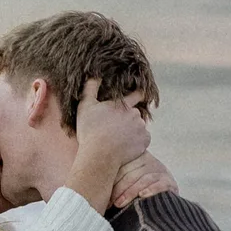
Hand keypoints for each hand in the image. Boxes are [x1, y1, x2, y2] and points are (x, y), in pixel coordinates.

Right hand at [62, 81, 150, 212]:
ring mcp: (141, 128)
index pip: (138, 94)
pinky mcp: (144, 142)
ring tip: (119, 139)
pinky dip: (137, 143)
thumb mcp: (86, 106)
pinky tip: (126, 146)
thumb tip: (95, 75)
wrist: (99, 155)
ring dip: (133, 131)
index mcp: (123, 105)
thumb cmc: (90, 131)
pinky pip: (143, 140)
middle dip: (129, 119)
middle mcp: (135, 114)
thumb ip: (90, 88)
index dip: (140, 93)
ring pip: (139, 127)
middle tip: (116, 128)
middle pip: (136, 114)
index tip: (142, 94)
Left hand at [108, 152, 177, 207]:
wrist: (155, 213)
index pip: (122, 164)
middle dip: (118, 188)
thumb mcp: (116, 186)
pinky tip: (143, 196)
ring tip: (119, 204)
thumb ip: (106, 178)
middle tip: (108, 202)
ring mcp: (160, 170)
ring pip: (144, 178)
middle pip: (132, 172)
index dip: (111, 179)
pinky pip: (161, 184)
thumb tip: (81, 181)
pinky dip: (152, 189)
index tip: (101, 192)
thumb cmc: (125, 198)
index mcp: (134, 157)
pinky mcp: (170, 183)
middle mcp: (148, 161)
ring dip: (130, 192)